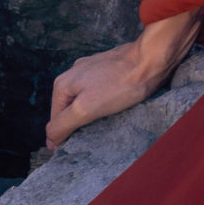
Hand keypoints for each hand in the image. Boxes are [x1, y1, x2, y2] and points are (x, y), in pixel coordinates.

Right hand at [43, 7, 203, 149]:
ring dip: (93, 112)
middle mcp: (74, 73)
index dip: (65, 135)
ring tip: (108, 122)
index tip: (81, 146)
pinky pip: (101, 91)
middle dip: (79, 123)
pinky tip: (117, 106)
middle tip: (95, 135)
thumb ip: (63, 124)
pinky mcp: (111, 68)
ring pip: (86, 99)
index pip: (55, 119)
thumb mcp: (86, 109)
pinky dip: (106, 102)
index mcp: (63, 83)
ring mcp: (93, 69)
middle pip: (70, 108)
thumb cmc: (122, 84)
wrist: (153, 58)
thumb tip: (50, 139)